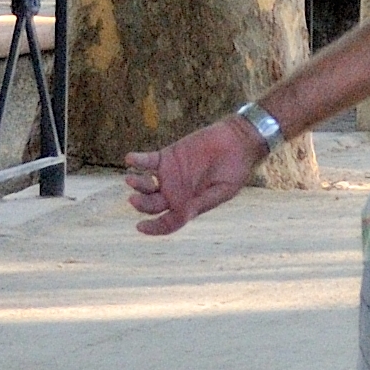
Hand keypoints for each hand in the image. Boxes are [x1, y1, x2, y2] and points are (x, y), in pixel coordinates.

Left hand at [124, 114, 265, 235]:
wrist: (239, 141)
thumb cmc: (235, 169)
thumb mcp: (223, 190)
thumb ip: (201, 202)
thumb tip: (184, 217)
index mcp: (188, 205)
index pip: (167, 222)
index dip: (154, 228)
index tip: (141, 227)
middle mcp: (175, 192)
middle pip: (151, 205)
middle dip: (141, 204)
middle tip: (134, 199)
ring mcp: (169, 174)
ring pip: (145, 184)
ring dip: (136, 184)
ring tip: (131, 179)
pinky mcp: (167, 156)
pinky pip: (147, 161)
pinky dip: (137, 160)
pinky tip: (130, 159)